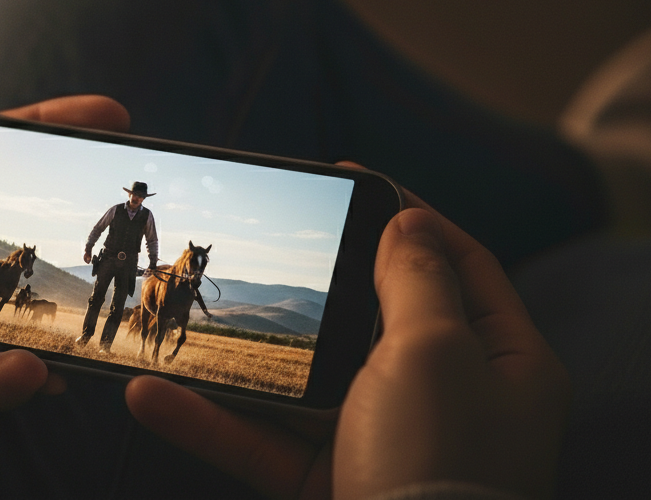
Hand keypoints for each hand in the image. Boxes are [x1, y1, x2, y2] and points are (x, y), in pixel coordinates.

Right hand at [125, 194, 568, 499]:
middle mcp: (448, 398)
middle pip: (374, 317)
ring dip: (236, 361)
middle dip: (315, 280)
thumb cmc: (442, 466)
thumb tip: (406, 221)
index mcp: (502, 359)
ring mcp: (386, 443)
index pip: (461, 263)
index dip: (409, 215)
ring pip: (302, 383)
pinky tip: (149, 396)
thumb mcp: (434, 350)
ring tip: (174, 318)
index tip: (347, 180)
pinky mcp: (332, 485)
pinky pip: (265, 443)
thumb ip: (415, 277)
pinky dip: (210, 422)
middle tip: (265, 235)